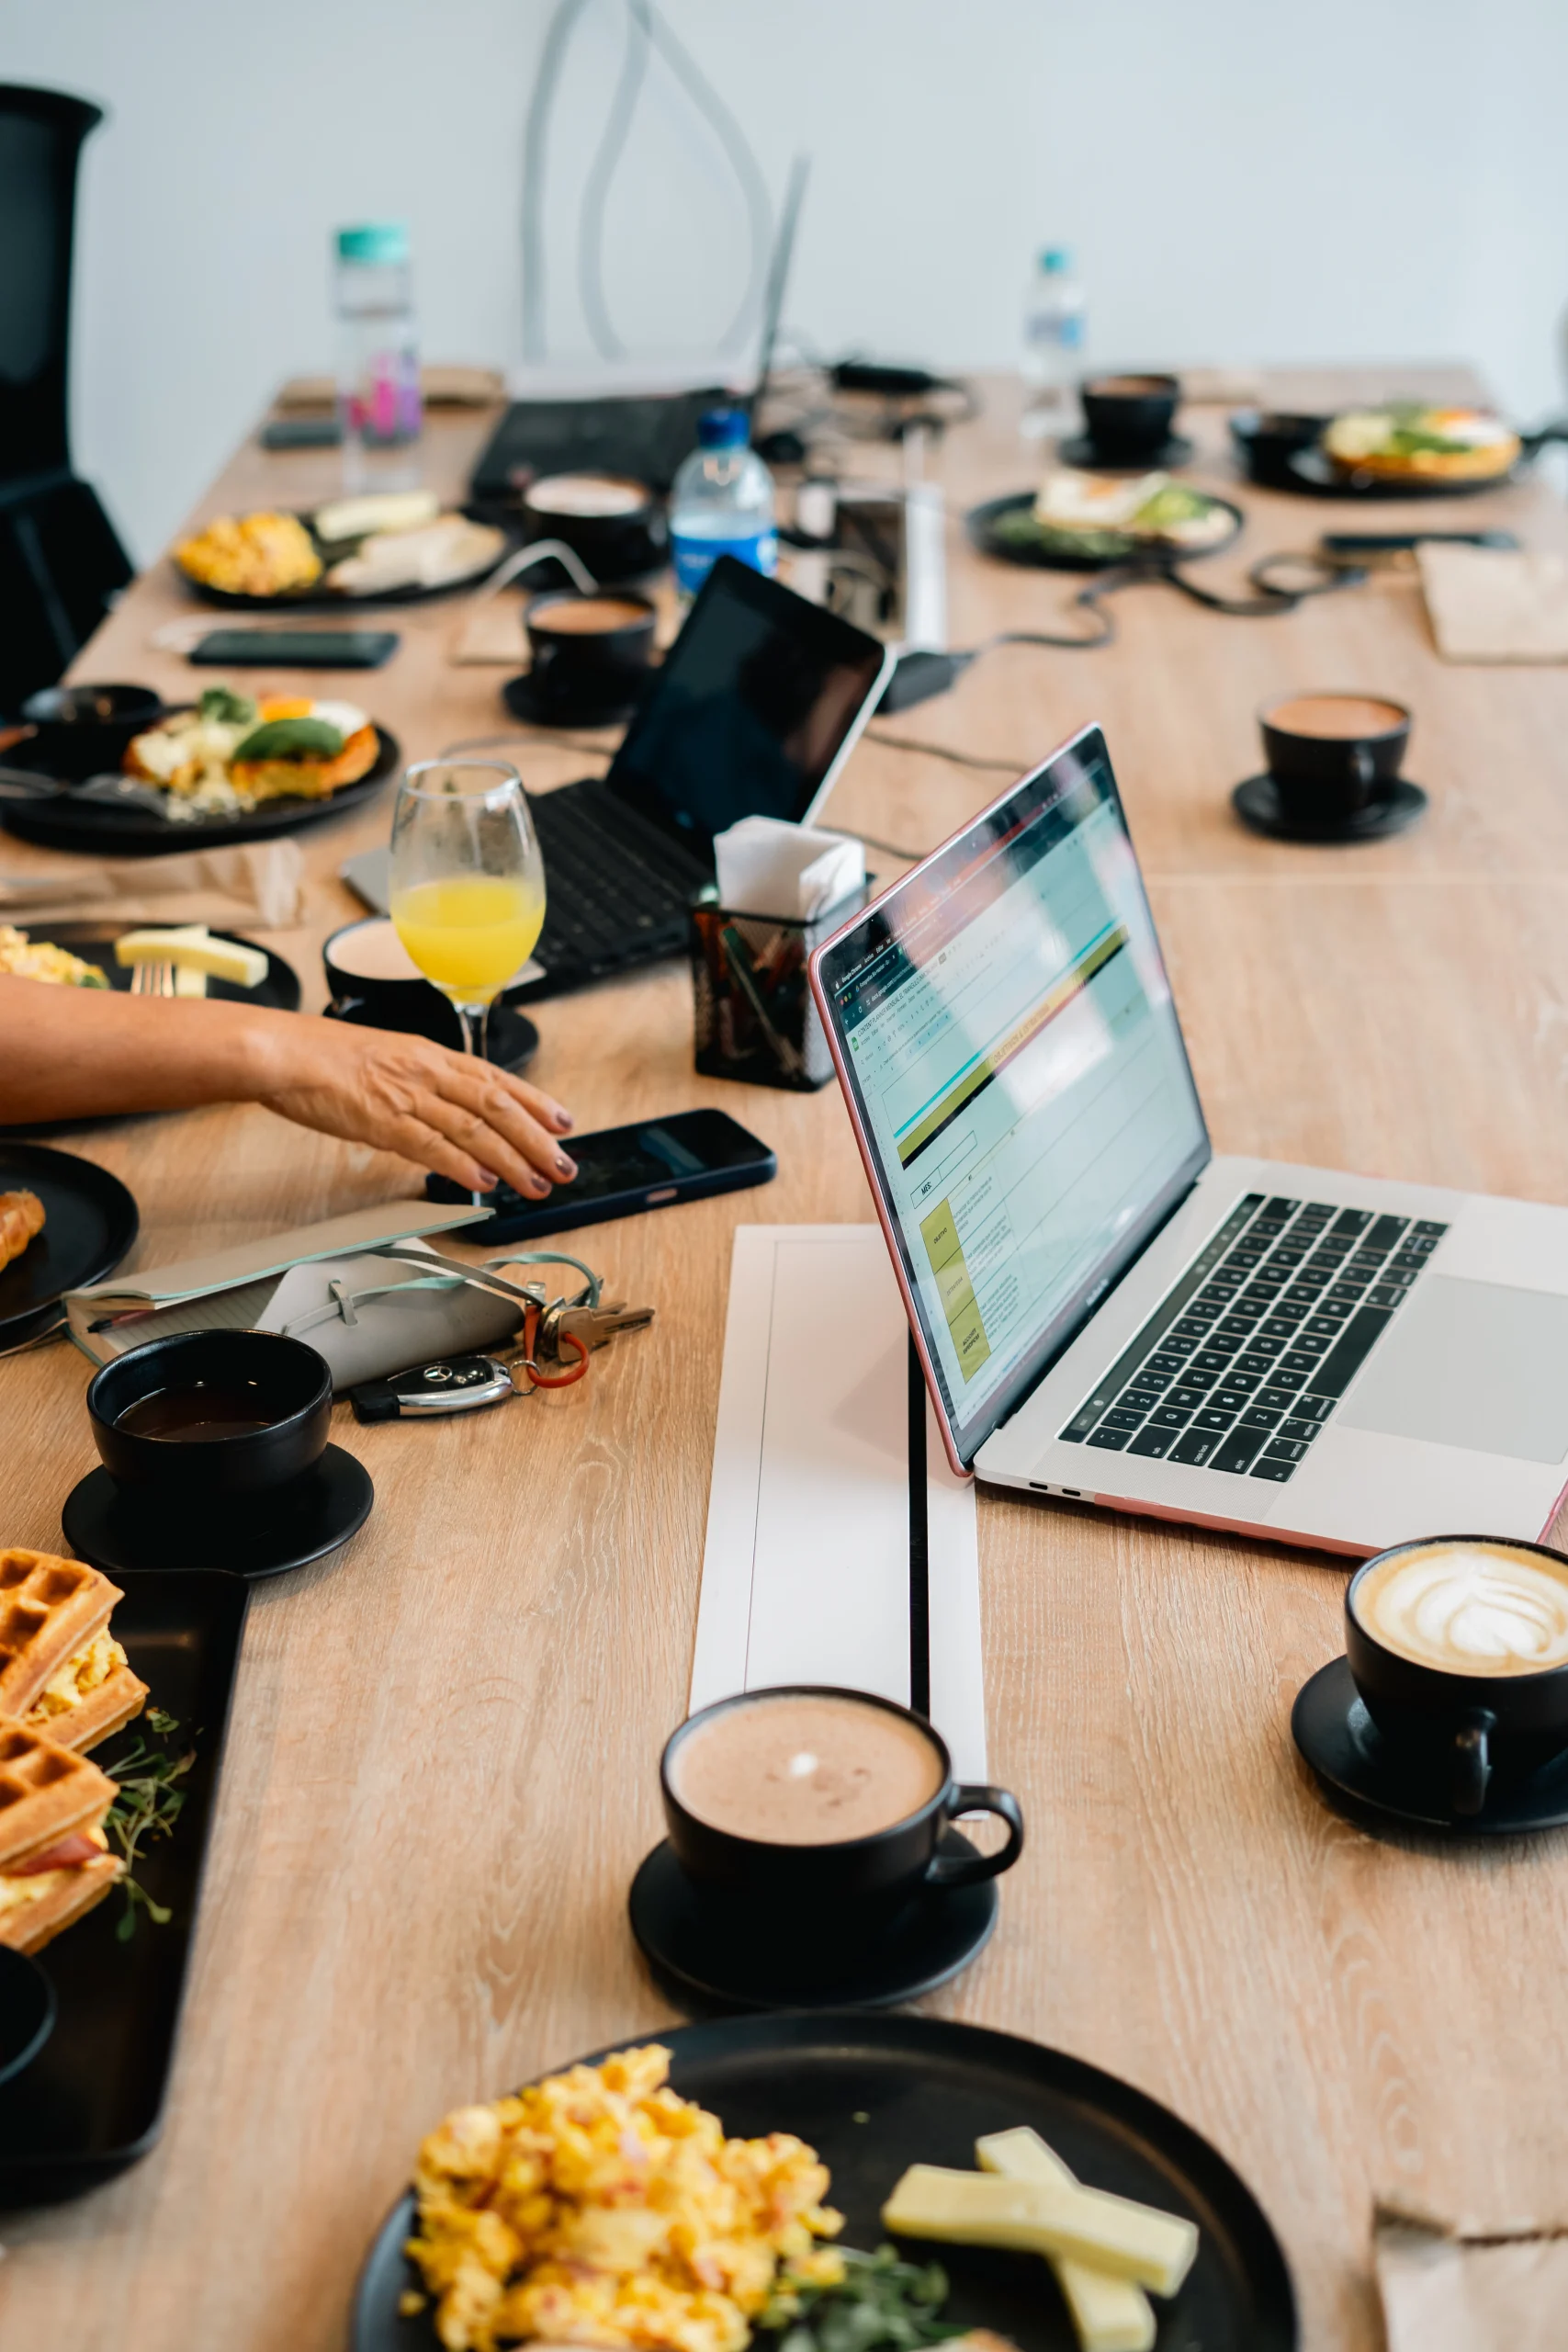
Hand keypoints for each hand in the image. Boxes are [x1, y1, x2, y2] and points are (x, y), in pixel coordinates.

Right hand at [253, 1018, 576, 1196]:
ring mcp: (406, 1095)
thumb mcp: (385, 1058)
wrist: (281, 1052)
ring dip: (511, 1160)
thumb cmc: (322, 1056)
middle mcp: (426, 1070)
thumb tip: (443, 1111)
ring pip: (474, 1128)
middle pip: (497, 1106)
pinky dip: (463, 1165)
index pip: (496, 1079)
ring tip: (536, 1183)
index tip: (563, 1123)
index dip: (535, 1102)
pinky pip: (431, 1145)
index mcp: (430, 1054)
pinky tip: (484, 1183)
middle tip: (564, 1165)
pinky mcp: (382, 1120)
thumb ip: (418, 1083)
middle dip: (537, 1139)